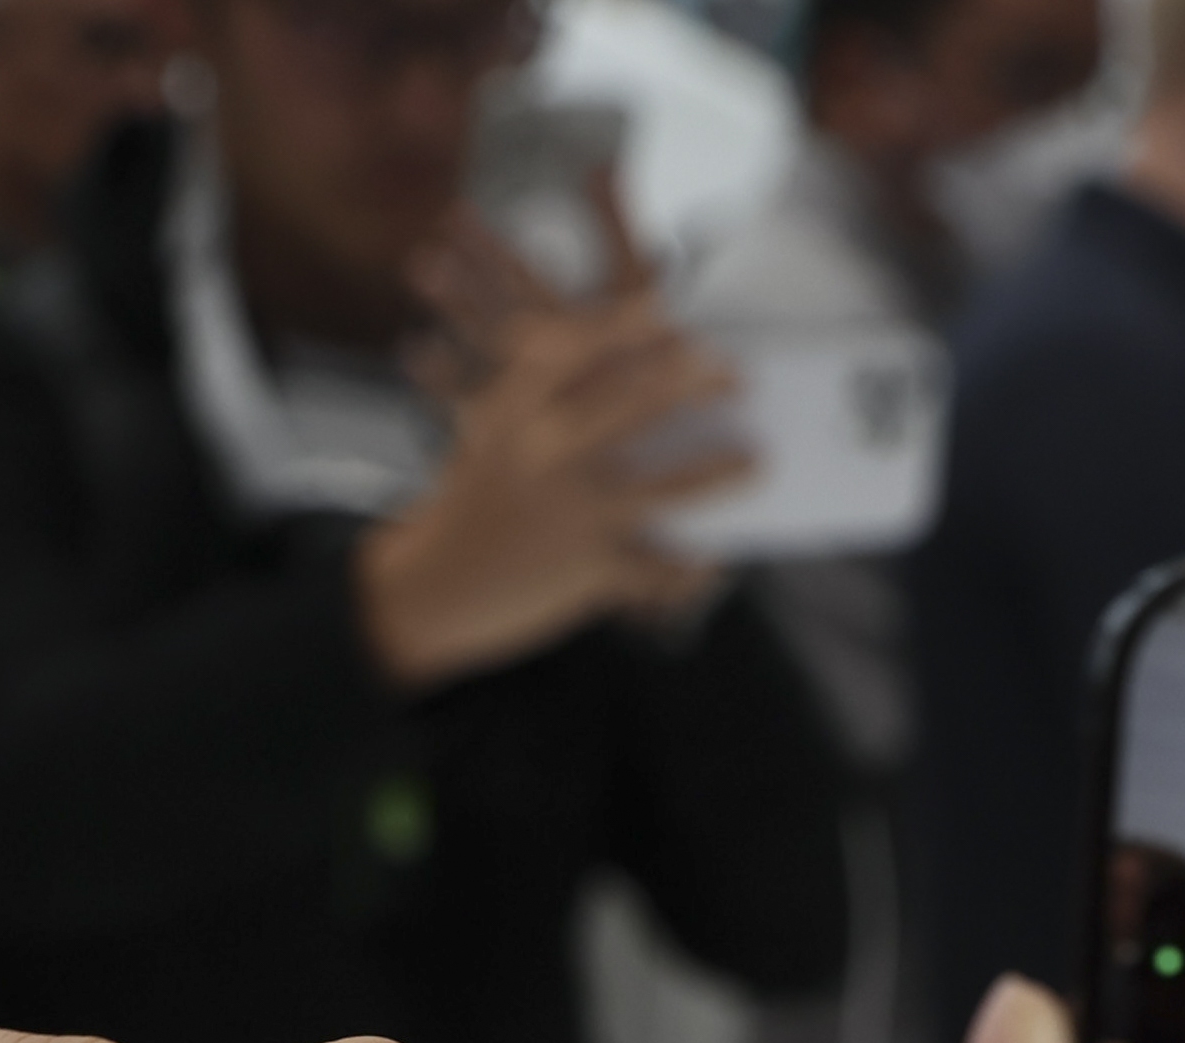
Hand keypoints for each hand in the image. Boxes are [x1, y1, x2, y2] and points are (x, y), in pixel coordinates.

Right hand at [356, 202, 740, 692]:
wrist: (427, 590)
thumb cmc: (477, 503)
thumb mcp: (495, 436)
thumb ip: (548, 400)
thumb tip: (634, 377)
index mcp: (515, 409)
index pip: (581, 348)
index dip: (630, 326)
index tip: (671, 310)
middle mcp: (543, 453)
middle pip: (636, 402)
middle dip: (697, 381)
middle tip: (738, 376)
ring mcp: (568, 513)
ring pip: (667, 487)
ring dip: (719, 472)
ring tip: (757, 461)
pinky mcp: (586, 571)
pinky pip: (658, 565)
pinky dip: (691, 565)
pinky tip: (715, 558)